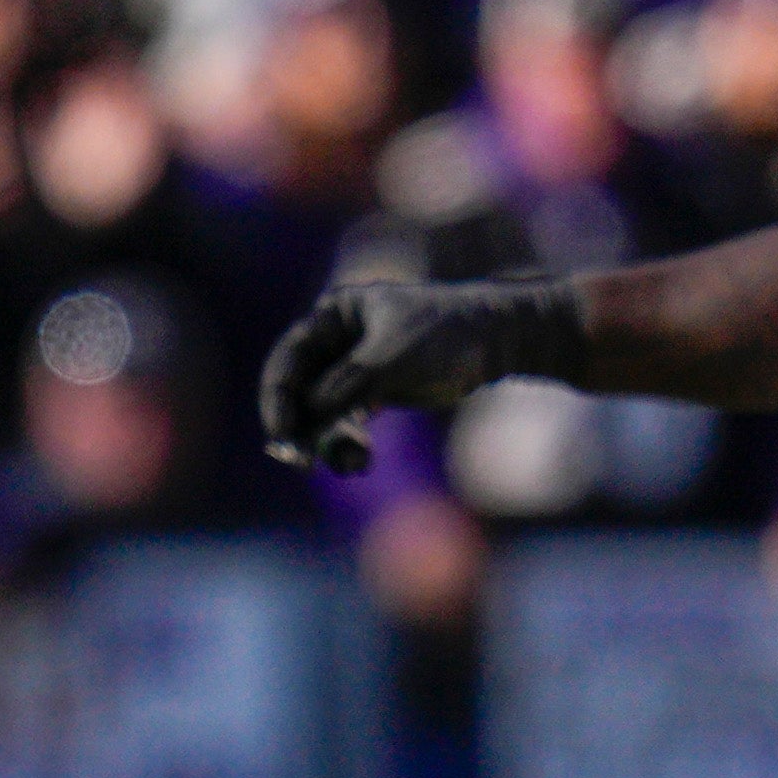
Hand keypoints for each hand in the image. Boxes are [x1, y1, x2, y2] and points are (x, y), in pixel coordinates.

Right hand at [259, 276, 581, 473]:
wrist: (500, 341)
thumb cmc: (445, 335)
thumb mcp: (388, 361)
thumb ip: (340, 390)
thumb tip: (302, 423)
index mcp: (334, 314)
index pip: (288, 359)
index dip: (278, 398)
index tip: (283, 434)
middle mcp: (337, 339)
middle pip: (298, 391)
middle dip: (301, 427)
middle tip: (300, 461)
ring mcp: (352, 368)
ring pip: (318, 414)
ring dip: (328, 442)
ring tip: (352, 462)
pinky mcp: (371, 393)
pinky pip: (343, 424)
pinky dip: (347, 444)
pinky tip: (361, 460)